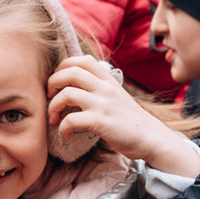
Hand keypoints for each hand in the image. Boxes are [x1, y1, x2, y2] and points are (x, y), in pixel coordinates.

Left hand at [46, 55, 199, 177]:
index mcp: (108, 81)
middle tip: (49, 96)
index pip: (83, 60)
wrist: (151, 138)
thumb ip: (100, 90)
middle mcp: (105, 88)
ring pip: (66, 94)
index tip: (57, 80)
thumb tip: (78, 88)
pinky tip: (65, 136)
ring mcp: (102, 104)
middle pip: (70, 72)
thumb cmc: (131, 122)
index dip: (64, 65)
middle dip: (52, 82)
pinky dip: (62, 128)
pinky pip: (71, 120)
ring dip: (53, 106)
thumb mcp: (117, 97)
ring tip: (53, 119)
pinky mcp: (100, 121)